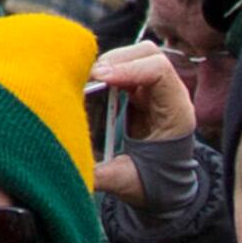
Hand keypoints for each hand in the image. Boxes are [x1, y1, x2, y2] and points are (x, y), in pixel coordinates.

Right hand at [90, 38, 197, 202]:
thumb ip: (99, 174)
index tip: (98, 78)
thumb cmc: (151, 184)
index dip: (128, 69)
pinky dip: (102, 69)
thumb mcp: (126, 181)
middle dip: (115, 60)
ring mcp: (152, 91)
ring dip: (107, 63)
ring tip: (85, 79)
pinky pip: (121, 66)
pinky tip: (88, 83)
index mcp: (176, 114)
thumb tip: (65, 166)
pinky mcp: (136, 91)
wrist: (163, 188)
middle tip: (88, 77)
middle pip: (148, 54)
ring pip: (133, 55)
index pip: (159, 71)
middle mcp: (167, 95)